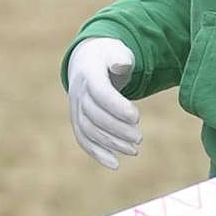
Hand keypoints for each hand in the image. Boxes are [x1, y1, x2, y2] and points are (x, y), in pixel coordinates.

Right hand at [65, 38, 144, 166]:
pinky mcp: (78, 120)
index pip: (100, 93)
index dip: (117, 107)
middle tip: (139, 138)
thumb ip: (120, 57)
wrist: (88, 60)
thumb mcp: (116, 50)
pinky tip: (115, 164)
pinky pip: (84, 139)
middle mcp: (78, 92)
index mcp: (89, 73)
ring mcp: (75, 108)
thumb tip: (121, 65)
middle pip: (94, 115)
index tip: (137, 117)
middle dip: (117, 129)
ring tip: (134, 150)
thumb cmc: (109, 56)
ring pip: (89, 129)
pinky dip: (97, 153)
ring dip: (111, 143)